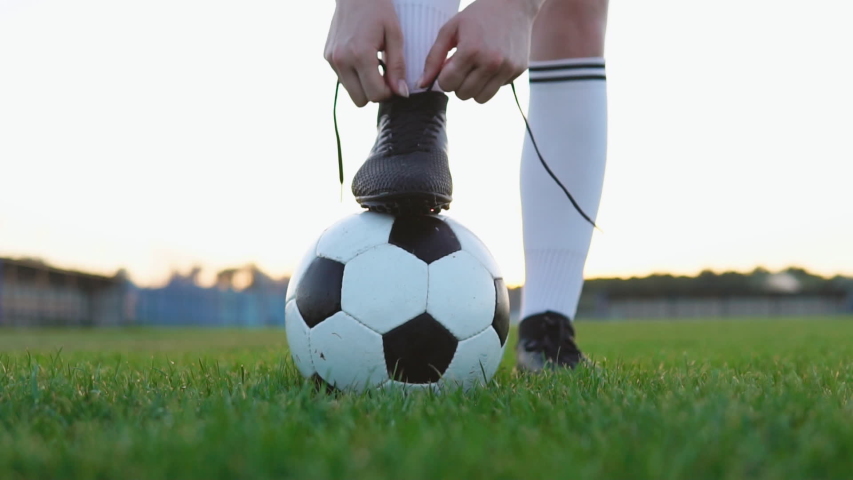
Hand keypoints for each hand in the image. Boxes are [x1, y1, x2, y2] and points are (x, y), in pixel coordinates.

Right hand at [324, 0, 408, 106]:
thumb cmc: (379, 10)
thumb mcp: (395, 35)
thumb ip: (398, 66)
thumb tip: (401, 93)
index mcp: (360, 55)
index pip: (375, 94)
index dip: (388, 92)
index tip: (394, 80)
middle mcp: (342, 60)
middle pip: (360, 100)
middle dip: (374, 92)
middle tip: (384, 75)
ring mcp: (332, 59)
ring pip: (351, 92)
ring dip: (363, 85)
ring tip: (372, 64)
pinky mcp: (327, 57)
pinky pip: (343, 79)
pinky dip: (354, 75)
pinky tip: (361, 58)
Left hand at [420, 0, 543, 102]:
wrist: (514, 4)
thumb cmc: (477, 15)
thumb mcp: (450, 30)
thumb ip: (433, 58)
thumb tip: (421, 85)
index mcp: (471, 51)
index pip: (447, 84)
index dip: (444, 77)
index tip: (448, 65)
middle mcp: (491, 63)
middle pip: (463, 95)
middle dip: (458, 83)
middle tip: (462, 66)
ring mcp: (507, 68)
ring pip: (480, 99)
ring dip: (473, 88)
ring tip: (475, 69)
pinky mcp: (518, 71)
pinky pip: (497, 89)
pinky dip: (491, 81)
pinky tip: (492, 63)